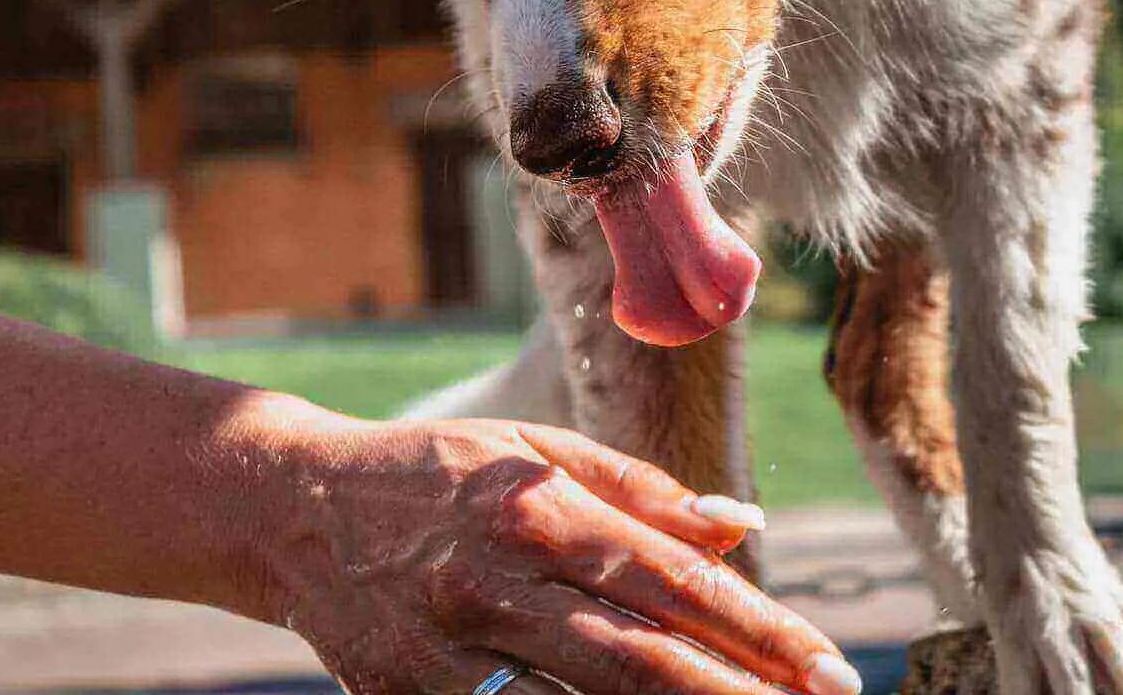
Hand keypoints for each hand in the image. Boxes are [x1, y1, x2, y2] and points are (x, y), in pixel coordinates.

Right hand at [257, 415, 861, 694]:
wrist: (294, 507)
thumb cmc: (437, 472)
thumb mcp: (534, 451)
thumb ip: (640, 488)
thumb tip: (743, 523)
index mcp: (539, 503)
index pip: (673, 577)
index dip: (760, 626)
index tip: (828, 663)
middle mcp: (499, 575)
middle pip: (644, 655)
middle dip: (743, 692)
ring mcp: (450, 645)